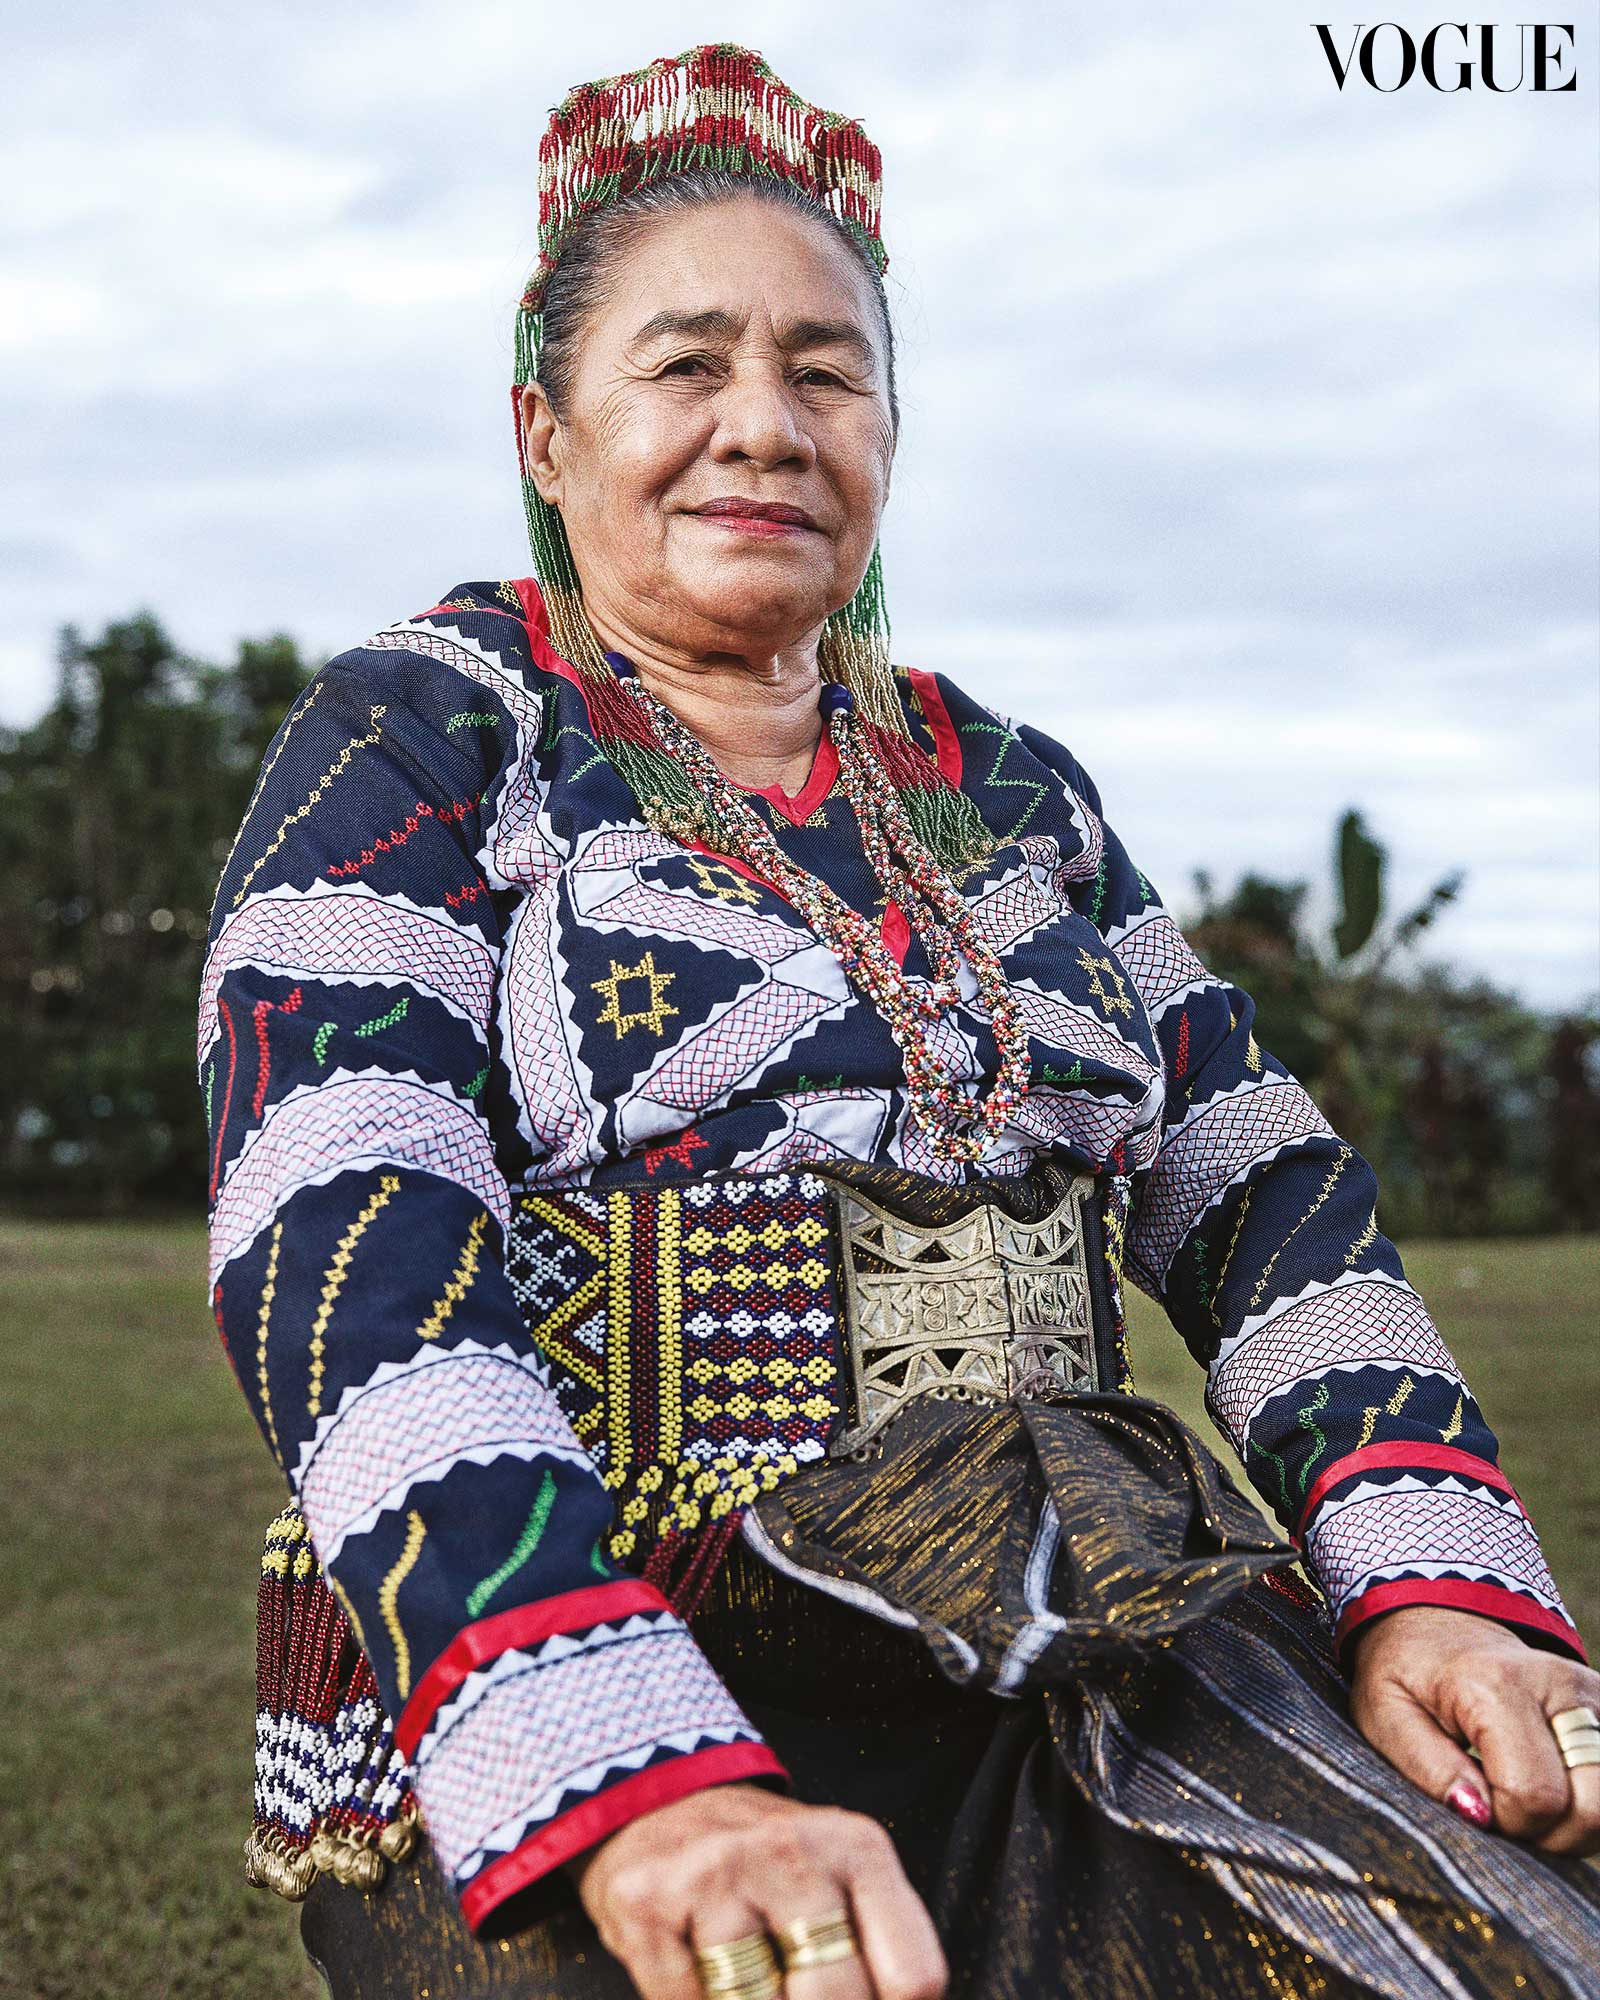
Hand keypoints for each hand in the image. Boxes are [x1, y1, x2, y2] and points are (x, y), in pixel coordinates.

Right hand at [567, 1781, 947, 1999]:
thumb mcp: (844, 1884)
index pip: (914, 1979)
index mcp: (857, 1849)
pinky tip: (694, 1966)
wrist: (664, 1802)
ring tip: (749, 1974)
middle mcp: (789, 1850)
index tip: (863, 1999)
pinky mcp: (647, 1899)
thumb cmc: (771, 1867)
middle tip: (794, 1987)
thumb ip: (880, 1952)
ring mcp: (714, 1872)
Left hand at [1348, 1604, 1599, 1854]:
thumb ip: (1426, 1766)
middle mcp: (1560, 1683)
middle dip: (1547, 1833)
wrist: (1440, 1626)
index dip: (1504, 1822)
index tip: (1472, 1800)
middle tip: (1503, 1808)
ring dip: (1571, 1824)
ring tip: (1523, 1796)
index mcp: (1496, 1684)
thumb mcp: (1385, 1713)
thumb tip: (1479, 1816)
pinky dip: (1585, 1804)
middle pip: (1592, 1807)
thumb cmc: (1407, 1673)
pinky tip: (1550, 1786)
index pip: (1534, 1795)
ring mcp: (1594, 1695)